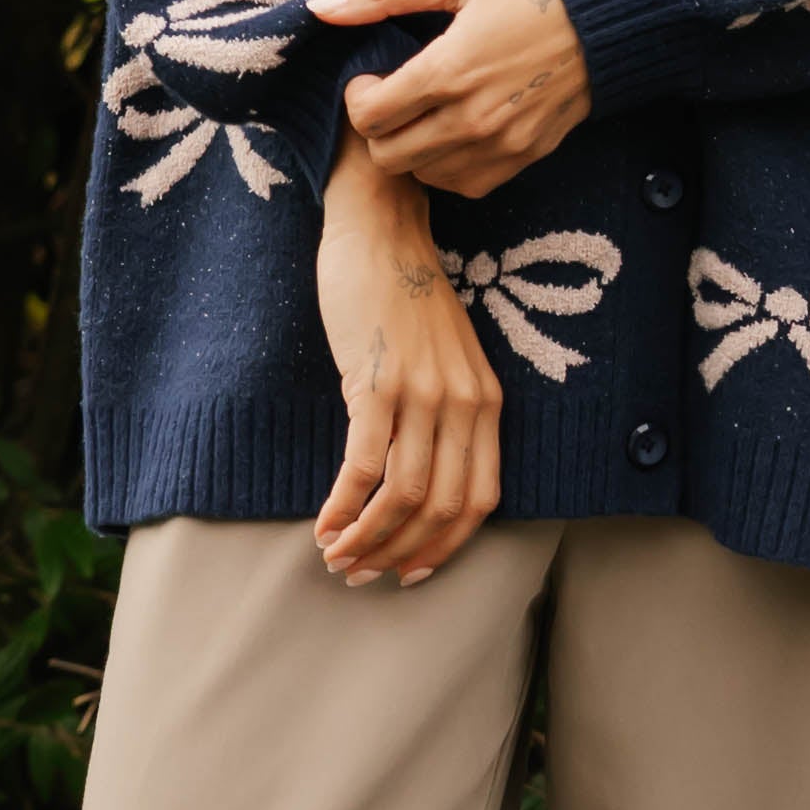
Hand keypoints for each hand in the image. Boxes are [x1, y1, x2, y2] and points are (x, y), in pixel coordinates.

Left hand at [311, 0, 592, 201]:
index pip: (369, 116)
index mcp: (449, 70)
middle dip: (379, 128)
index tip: (375, 76)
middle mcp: (472, 118)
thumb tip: (322, 7)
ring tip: (429, 111)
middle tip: (396, 96)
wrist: (616, 12)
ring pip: (425, 175)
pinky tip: (458, 130)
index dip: (358, 97)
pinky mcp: (527, 156)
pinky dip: (451, 166)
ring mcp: (503, 144)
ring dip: (414, 148)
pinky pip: (467, 184)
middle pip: (388, 156)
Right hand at [312, 124, 504, 584]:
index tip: (411, 573)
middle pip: (442, 508)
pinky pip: (363, 467)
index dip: (445, 548)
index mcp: (486, 403)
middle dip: (400, 554)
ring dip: (368, 539)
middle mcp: (463, 404)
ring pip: (404, 496)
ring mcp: (422, 394)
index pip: (480, 501)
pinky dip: (343, 508)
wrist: (380, 233)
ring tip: (337, 557)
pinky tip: (323, 527)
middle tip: (362, 575)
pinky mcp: (377, 384)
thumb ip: (445, 415)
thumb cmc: (404, 300)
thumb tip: (416, 483)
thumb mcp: (446, 361)